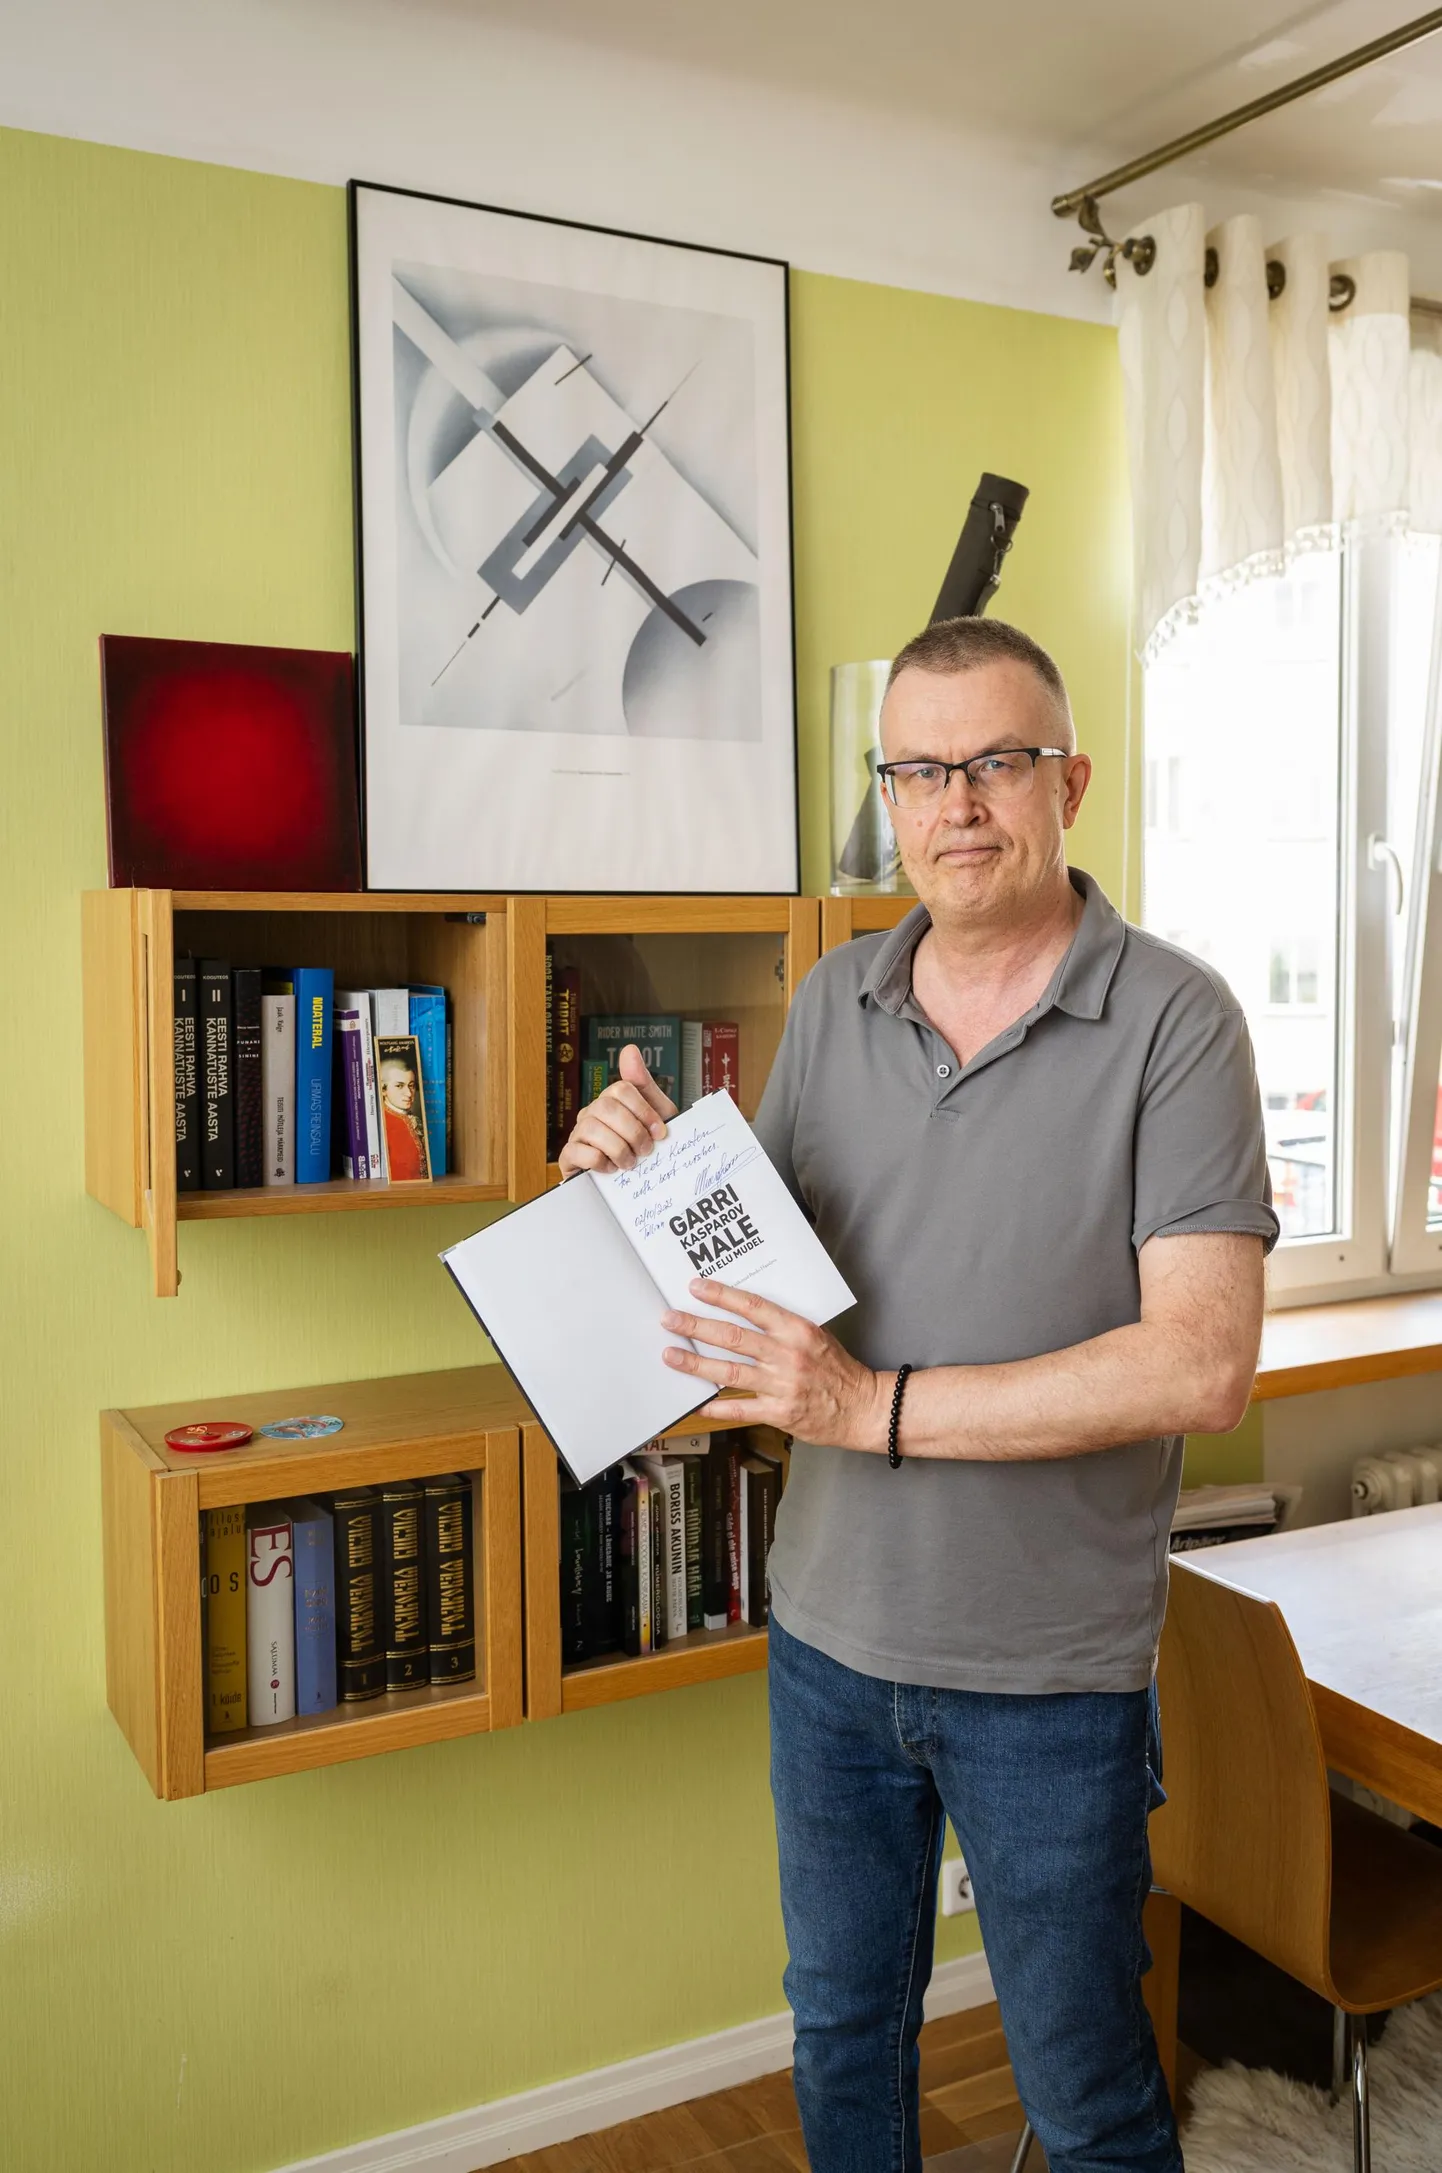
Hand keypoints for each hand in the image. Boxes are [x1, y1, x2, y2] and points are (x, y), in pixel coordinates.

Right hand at [558, 1042, 677, 1177]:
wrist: (640, 1181)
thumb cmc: (644, 1145)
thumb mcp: (655, 1114)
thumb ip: (644, 1083)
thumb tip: (629, 1049)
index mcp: (611, 1100)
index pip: (622, 1090)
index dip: (644, 1110)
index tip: (660, 1132)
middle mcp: (591, 1113)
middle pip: (607, 1108)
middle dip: (633, 1131)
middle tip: (646, 1150)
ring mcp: (578, 1134)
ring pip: (593, 1129)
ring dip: (618, 1148)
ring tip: (630, 1162)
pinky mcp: (569, 1157)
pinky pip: (578, 1151)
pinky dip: (599, 1161)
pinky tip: (611, 1169)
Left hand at [662, 1278, 888, 1450]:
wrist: (863, 1407)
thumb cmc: (839, 1370)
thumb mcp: (816, 1336)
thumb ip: (783, 1327)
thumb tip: (745, 1314)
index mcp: (797, 1331)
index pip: (752, 1307)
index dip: (721, 1296)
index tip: (696, 1288)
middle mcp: (786, 1355)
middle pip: (732, 1337)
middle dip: (696, 1326)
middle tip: (670, 1319)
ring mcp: (781, 1385)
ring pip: (729, 1371)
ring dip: (696, 1363)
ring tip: (671, 1355)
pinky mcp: (779, 1412)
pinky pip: (740, 1408)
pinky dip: (715, 1407)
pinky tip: (696, 1403)